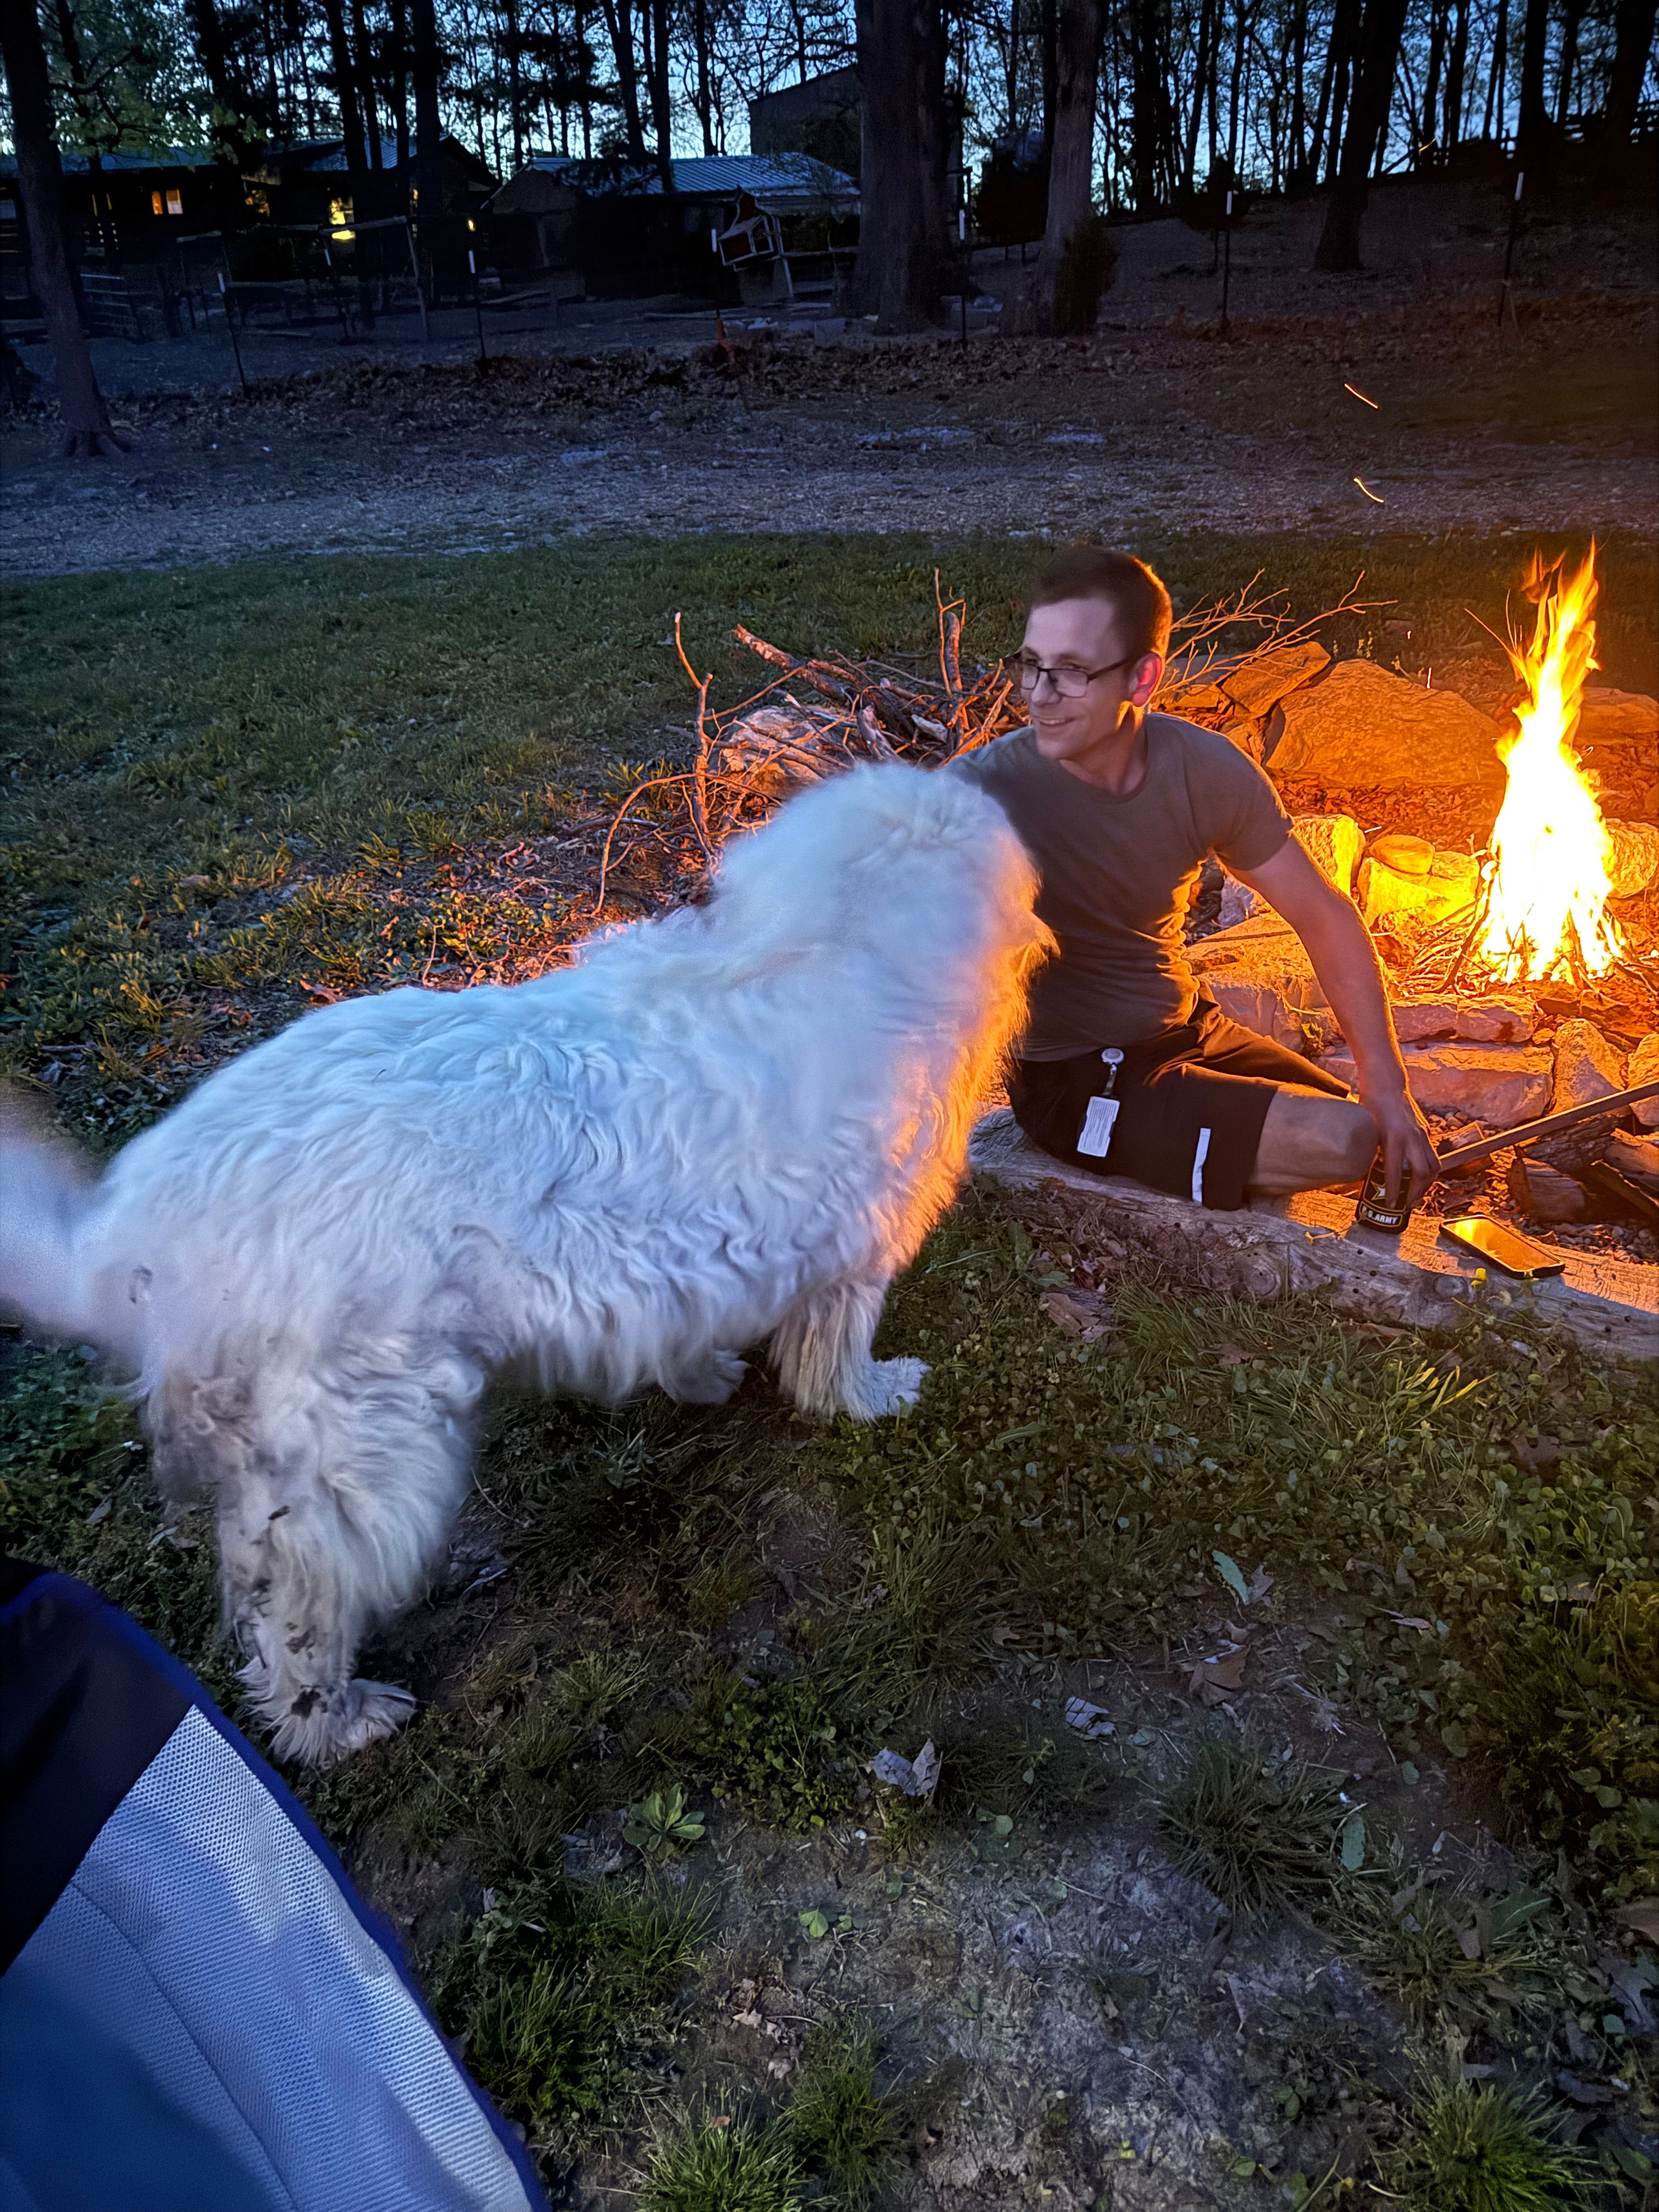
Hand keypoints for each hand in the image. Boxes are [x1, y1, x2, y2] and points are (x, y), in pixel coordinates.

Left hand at [1363, 1085, 1438, 1210]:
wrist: (1387, 1086)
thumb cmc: (1371, 1107)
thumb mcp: (1366, 1131)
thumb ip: (1369, 1152)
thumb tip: (1366, 1176)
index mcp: (1394, 1137)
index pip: (1396, 1172)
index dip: (1394, 1191)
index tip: (1390, 1205)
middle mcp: (1412, 1138)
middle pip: (1423, 1173)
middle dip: (1416, 1192)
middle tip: (1406, 1204)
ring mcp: (1422, 1135)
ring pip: (1433, 1166)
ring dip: (1426, 1185)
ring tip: (1415, 1195)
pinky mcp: (1426, 1133)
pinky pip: (1432, 1157)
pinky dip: (1428, 1171)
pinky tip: (1418, 1178)